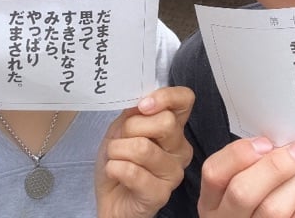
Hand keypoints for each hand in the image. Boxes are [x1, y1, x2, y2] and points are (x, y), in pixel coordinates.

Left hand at [95, 85, 194, 217]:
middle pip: (166, 122)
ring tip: (114, 157)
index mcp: (173, 126)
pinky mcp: (161, 194)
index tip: (143, 106)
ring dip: (117, 150)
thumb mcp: (122, 127)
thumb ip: (134, 112)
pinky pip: (134, 172)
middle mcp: (180, 148)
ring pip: (144, 147)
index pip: (185, 99)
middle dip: (131, 127)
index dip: (166, 97)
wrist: (109, 196)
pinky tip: (114, 171)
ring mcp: (174, 172)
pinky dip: (115, 168)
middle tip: (121, 139)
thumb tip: (142, 101)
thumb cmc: (119, 158)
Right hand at [198, 138, 294, 217]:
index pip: (214, 173)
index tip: (266, 142)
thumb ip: (251, 167)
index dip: (239, 155)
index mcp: (213, 201)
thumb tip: (282, 146)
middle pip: (243, 192)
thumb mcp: (239, 186)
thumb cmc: (255, 206)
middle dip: (275, 167)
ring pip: (274, 210)